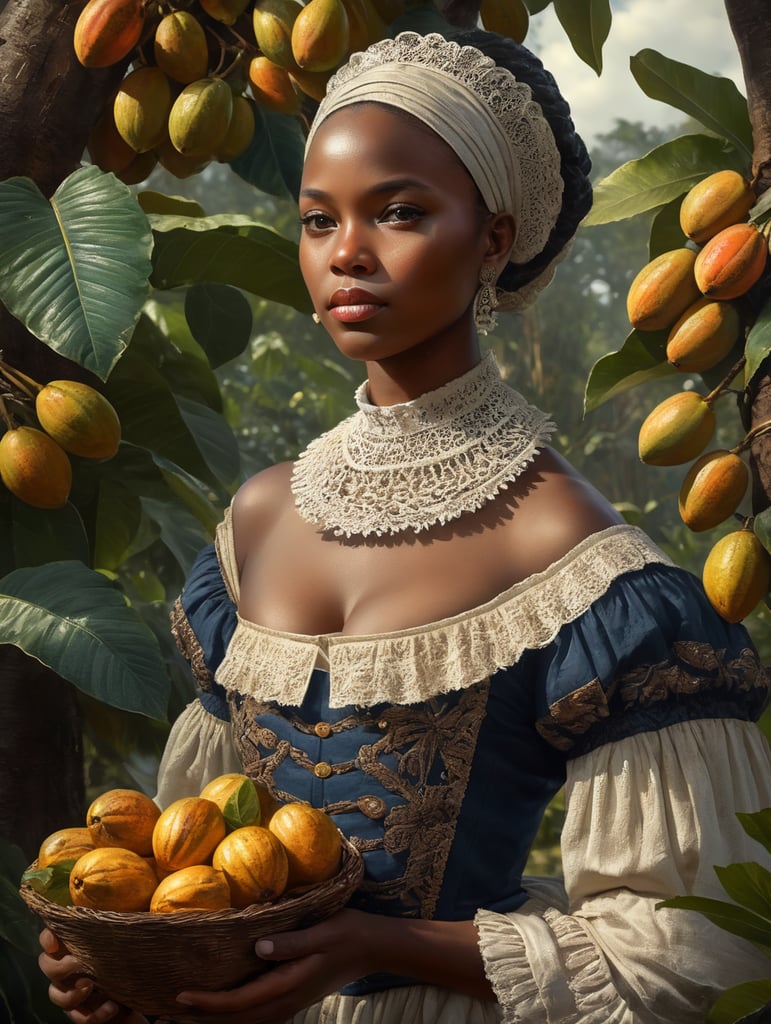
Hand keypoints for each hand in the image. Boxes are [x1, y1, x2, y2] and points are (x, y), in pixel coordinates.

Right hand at [38, 929, 146, 1023]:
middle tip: (77, 963)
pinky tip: (111, 1007)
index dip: (48, 939)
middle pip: (47, 967)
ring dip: (71, 994)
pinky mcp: (84, 1014)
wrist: (144, 989)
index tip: (55, 942)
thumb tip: (122, 911)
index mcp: (74, 947)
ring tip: (91, 986)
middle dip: (59, 966)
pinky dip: (94, 1014)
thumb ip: (116, 925)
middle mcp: (68, 970)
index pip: (49, 939)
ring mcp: (72, 993)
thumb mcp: (125, 938)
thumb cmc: (130, 957)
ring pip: (56, 995)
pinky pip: (79, 1017)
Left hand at [173, 908, 375, 1023]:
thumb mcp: (323, 932)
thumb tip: (257, 947)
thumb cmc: (348, 933)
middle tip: (168, 1011)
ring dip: (215, 1018)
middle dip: (203, 1017)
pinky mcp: (291, 997)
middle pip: (236, 1019)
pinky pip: (255, 1015)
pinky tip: (222, 1006)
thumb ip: (291, 943)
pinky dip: (233, 1014)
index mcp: (288, 986)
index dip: (208, 1002)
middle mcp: (284, 1002)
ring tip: (186, 1011)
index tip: (180, 995)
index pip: (239, 1002)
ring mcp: (288, 1003)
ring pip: (245, 1021)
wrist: (374, 948)